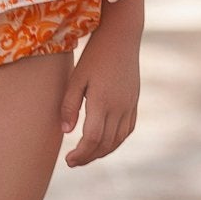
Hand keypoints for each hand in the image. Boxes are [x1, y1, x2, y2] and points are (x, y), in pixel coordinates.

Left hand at [60, 19, 139, 167]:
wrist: (122, 37)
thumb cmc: (94, 55)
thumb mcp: (76, 78)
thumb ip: (70, 105)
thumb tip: (66, 131)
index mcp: (102, 102)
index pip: (92, 138)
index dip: (80, 154)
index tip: (68, 160)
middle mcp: (119, 108)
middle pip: (105, 144)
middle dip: (88, 157)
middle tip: (73, 162)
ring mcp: (129, 106)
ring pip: (118, 140)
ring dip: (102, 152)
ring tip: (86, 155)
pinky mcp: (134, 102)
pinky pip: (127, 130)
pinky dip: (116, 141)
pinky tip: (105, 142)